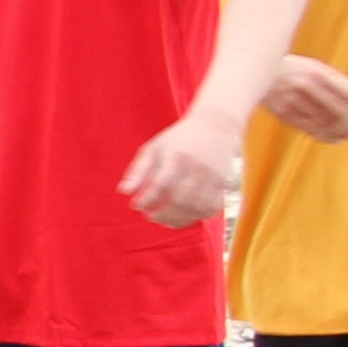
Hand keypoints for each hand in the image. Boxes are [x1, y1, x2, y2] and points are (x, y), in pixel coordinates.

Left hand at [119, 115, 239, 227]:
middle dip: (162, 214)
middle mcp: (196, 167)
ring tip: (165, 220)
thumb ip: (138, 170)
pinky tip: (185, 216)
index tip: (136, 205)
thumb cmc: (178, 139)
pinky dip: (197, 216)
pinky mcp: (223, 182)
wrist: (215, 125)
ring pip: (196, 207)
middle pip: (180, 200)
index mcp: (176, 156)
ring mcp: (212, 176)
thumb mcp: (154, 148)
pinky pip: (212, 207)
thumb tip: (124, 192)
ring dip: (179, 219)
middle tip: (150, 216)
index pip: (160, 185)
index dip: (147, 200)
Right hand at [258, 57, 347, 142]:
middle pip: (339, 110)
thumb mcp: (318, 69)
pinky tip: (338, 139)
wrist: (254, 70)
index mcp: (318, 72)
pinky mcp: (283, 112)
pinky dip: (327, 136)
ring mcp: (293, 100)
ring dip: (345, 132)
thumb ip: (343, 82)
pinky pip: (309, 129)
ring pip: (326, 122)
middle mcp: (307, 85)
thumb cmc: (293, 69)